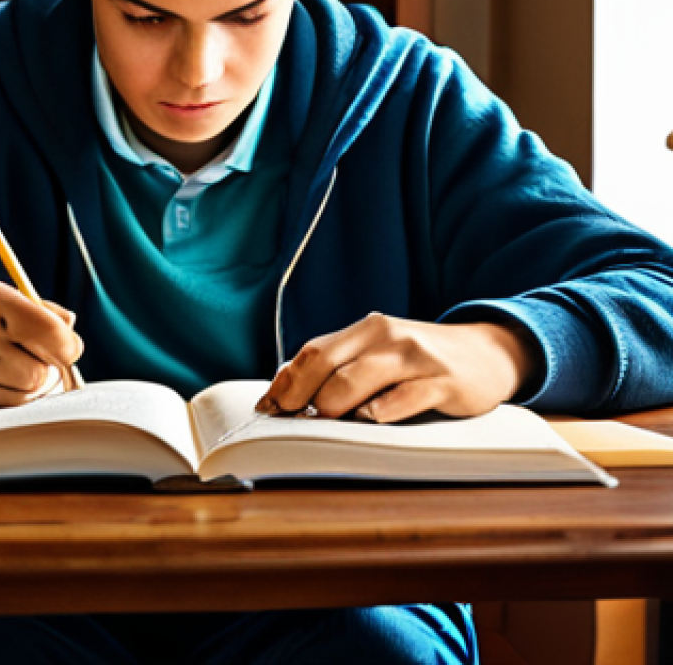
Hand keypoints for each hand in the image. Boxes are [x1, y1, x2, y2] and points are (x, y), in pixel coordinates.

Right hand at [0, 281, 82, 409]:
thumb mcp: (7, 308)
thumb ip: (45, 315)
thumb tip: (71, 330)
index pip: (49, 329)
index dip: (68, 345)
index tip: (68, 349)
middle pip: (42, 366)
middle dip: (50, 368)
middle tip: (40, 363)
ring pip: (29, 386)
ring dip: (34, 385)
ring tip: (17, 373)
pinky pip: (10, 403)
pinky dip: (17, 397)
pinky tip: (1, 385)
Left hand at [255, 313, 538, 422]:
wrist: (487, 352)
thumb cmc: (419, 362)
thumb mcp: (380, 355)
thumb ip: (341, 369)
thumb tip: (288, 397)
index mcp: (363, 330)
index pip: (311, 352)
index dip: (285, 382)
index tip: (266, 409)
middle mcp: (384, 335)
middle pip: (325, 363)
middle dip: (300, 396)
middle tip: (288, 422)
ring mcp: (414, 356)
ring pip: (357, 379)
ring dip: (332, 405)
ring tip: (323, 424)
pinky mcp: (443, 381)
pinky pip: (405, 397)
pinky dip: (381, 412)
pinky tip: (369, 421)